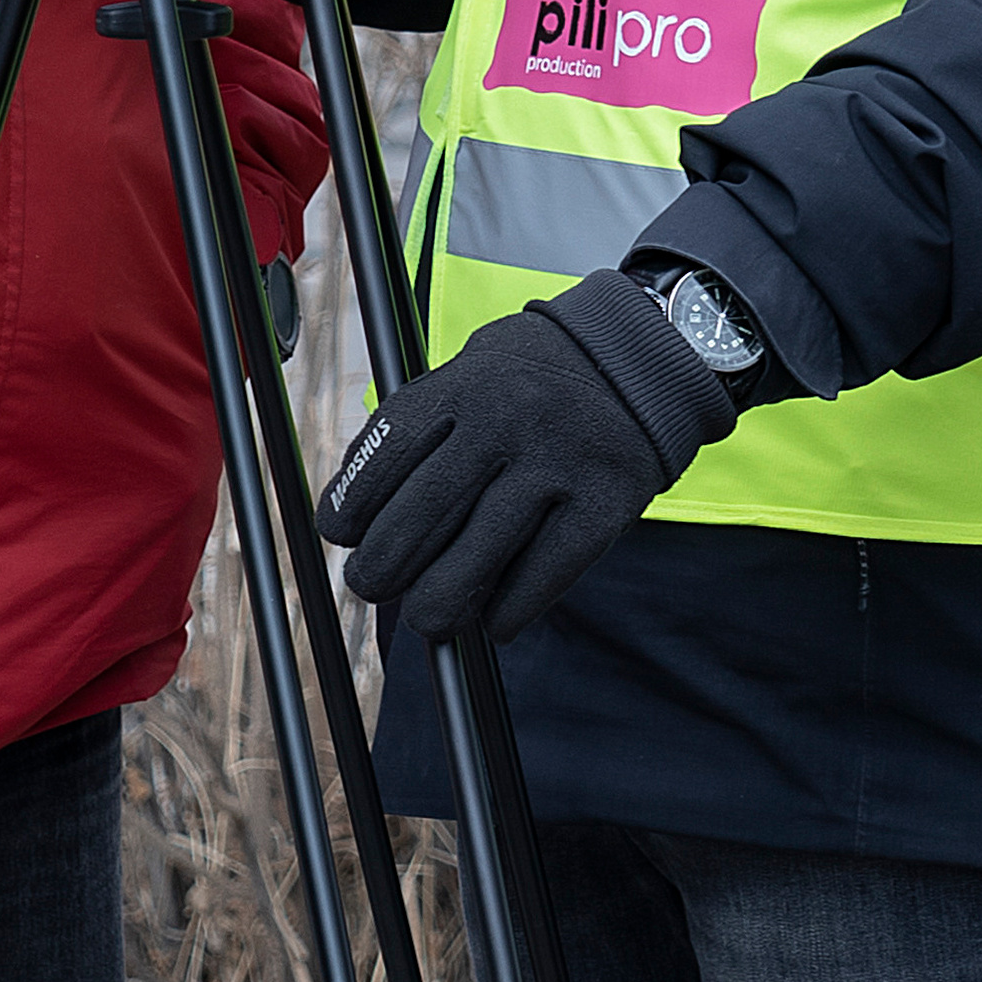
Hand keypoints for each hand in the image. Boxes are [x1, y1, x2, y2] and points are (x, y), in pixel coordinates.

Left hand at [315, 268, 735, 642]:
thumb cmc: (533, 378)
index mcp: (464, 385)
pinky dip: (507, 612)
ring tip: (425, 615)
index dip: (350, 505)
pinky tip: (492, 622)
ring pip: (475, 558)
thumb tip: (351, 513)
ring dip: (436, 604)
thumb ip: (417, 429)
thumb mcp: (470, 373)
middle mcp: (506, 420)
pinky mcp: (604, 503)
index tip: (340, 536)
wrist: (641, 360)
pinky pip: (542, 576)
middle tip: (371, 585)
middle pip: (420, 515)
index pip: (386, 454)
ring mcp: (558, 462)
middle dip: (381, 566)